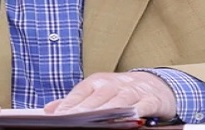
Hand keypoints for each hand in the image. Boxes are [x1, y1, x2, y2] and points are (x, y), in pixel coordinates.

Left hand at [44, 72, 175, 119]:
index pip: (81, 92)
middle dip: (85, 109)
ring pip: (119, 101)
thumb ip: (75, 101)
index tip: (58, 115)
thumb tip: (49, 109)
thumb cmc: (120, 91)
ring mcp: (133, 91)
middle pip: (99, 97)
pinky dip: (137, 111)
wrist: (154, 85)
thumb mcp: (97, 92)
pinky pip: (143, 105)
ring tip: (95, 121)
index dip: (70, 104)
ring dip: (108, 111)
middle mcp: (114, 84)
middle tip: (72, 120)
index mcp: (98, 81)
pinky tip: (129, 117)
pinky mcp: (151, 99)